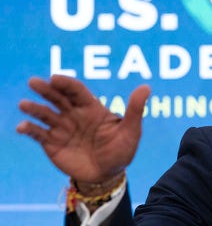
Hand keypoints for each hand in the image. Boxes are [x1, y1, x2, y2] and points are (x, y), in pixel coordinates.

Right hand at [17, 75, 150, 183]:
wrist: (109, 175)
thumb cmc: (122, 150)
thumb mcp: (131, 130)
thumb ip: (135, 109)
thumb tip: (146, 87)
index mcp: (91, 108)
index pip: (77, 91)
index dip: (67, 84)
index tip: (56, 78)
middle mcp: (74, 115)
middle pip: (58, 98)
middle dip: (46, 89)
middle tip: (34, 82)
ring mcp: (62, 128)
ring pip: (45, 114)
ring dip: (34, 108)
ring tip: (25, 104)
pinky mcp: (52, 143)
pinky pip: (38, 134)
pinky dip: (29, 129)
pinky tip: (22, 127)